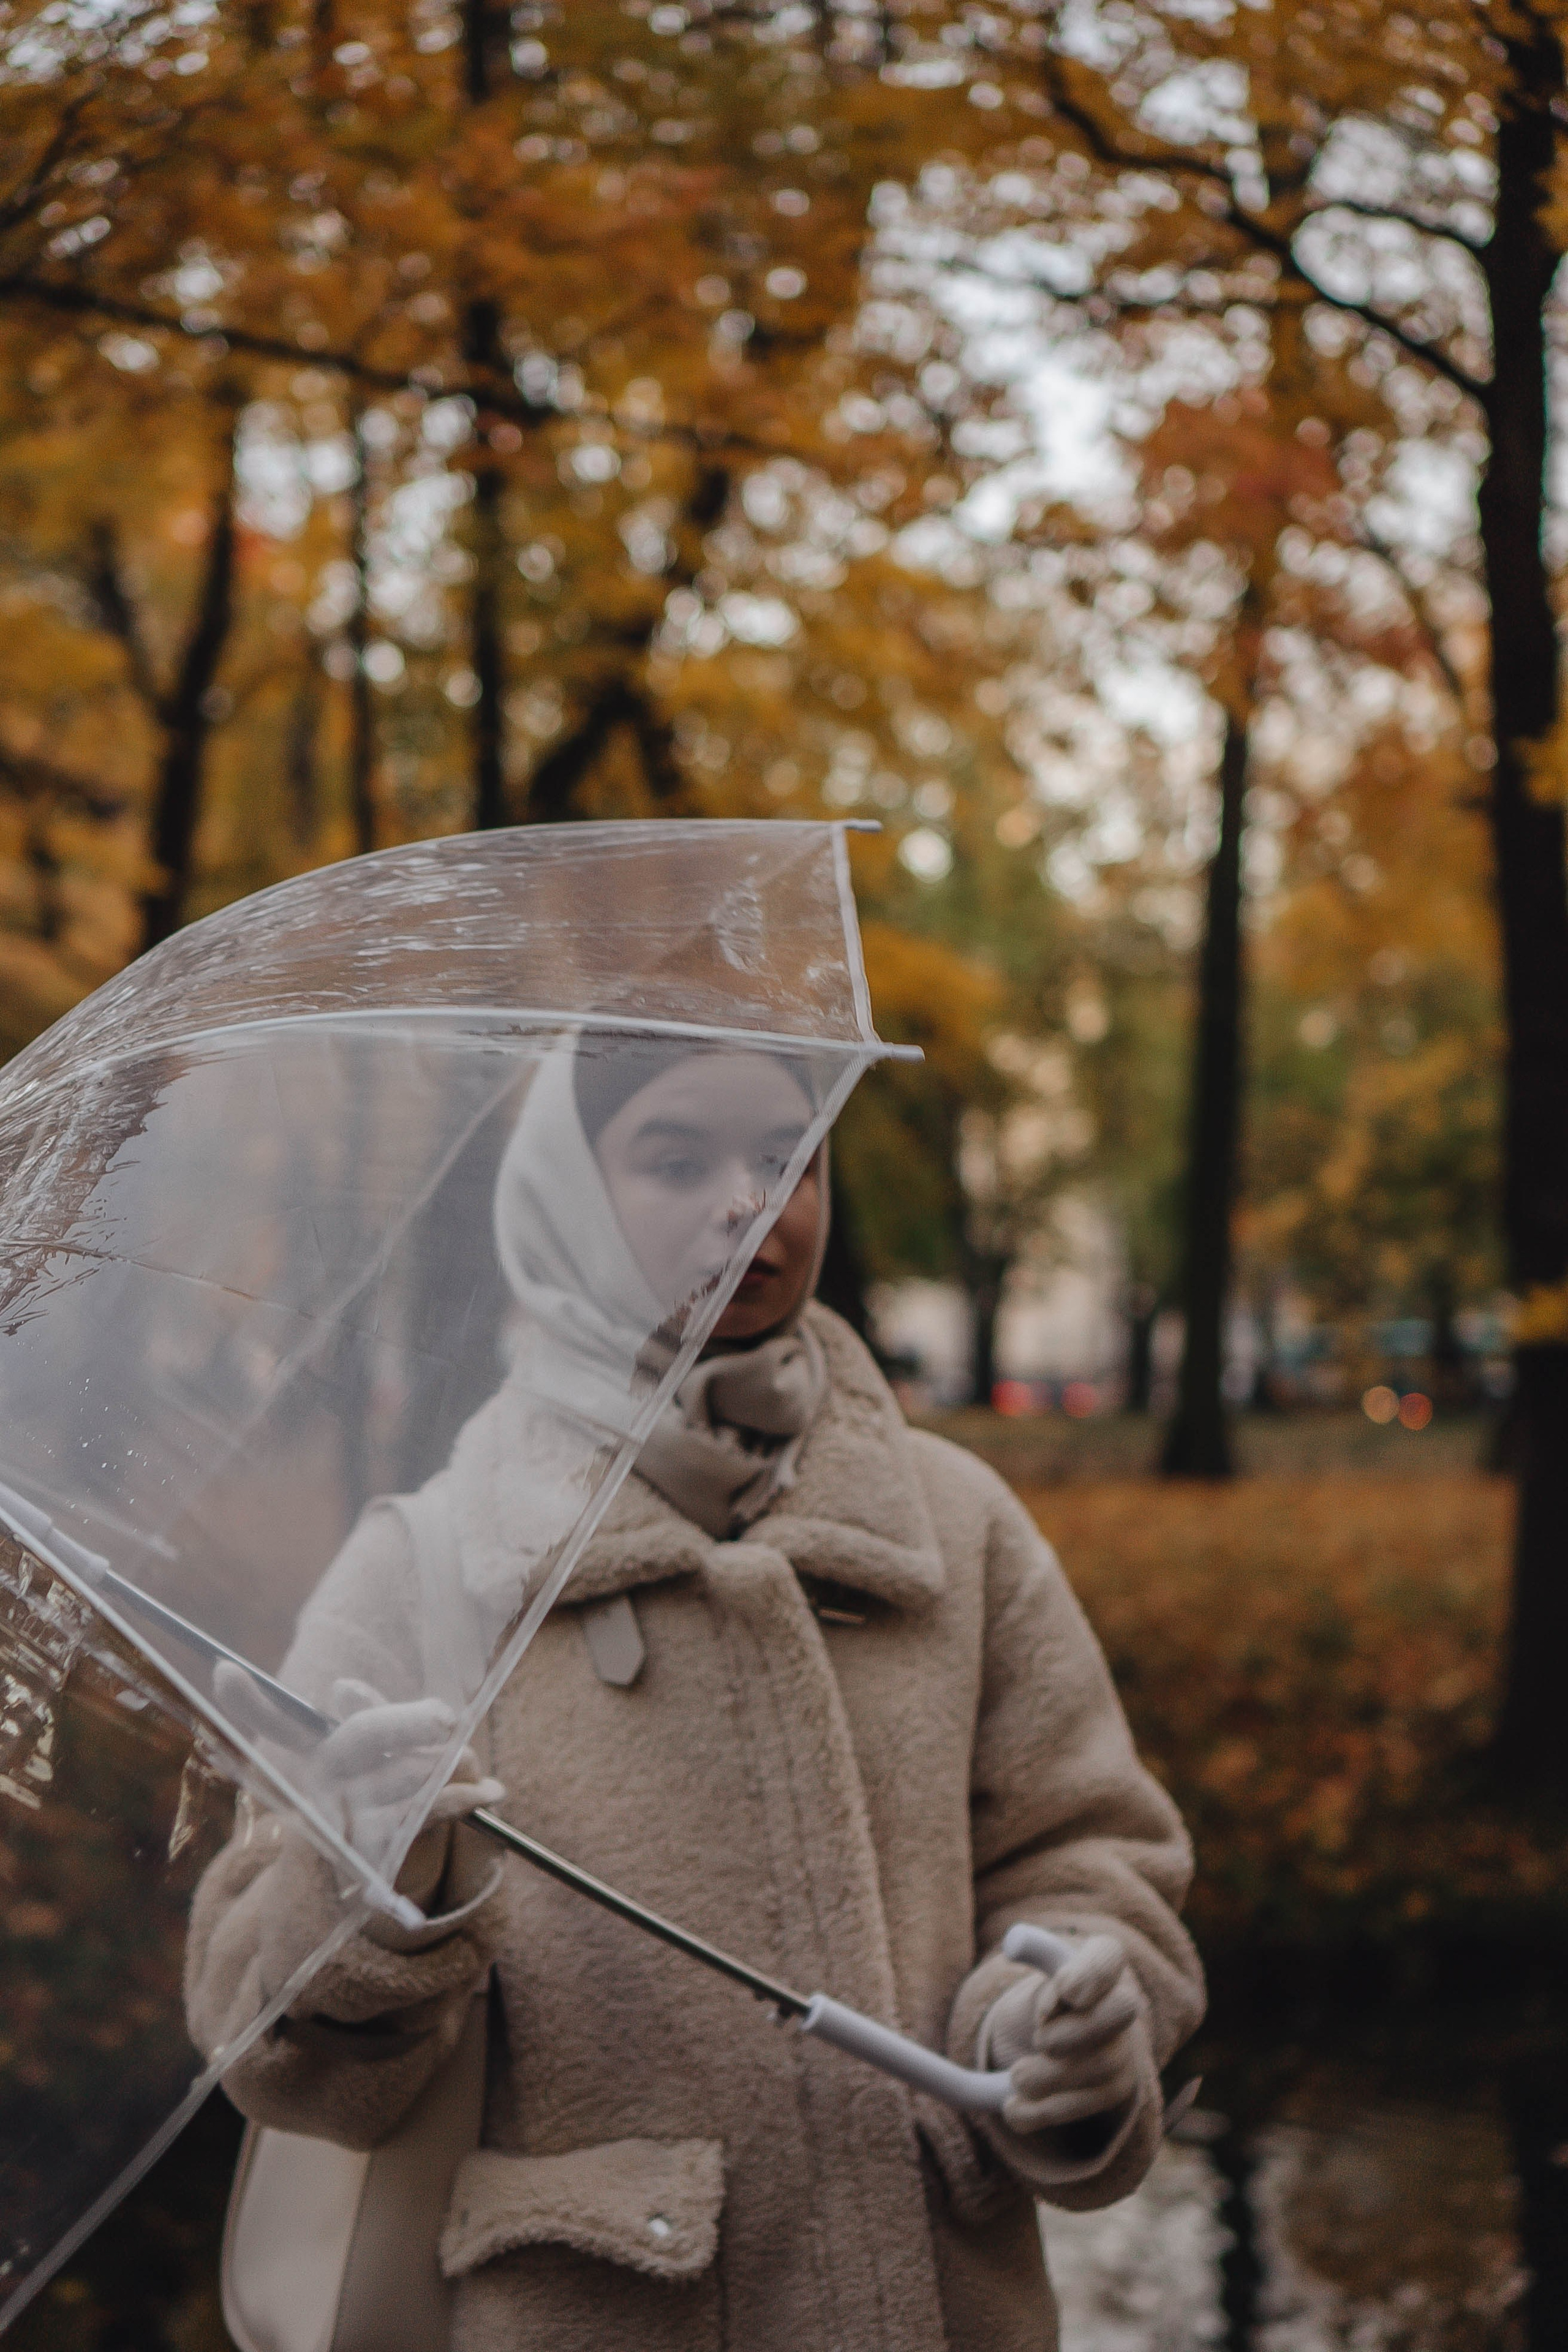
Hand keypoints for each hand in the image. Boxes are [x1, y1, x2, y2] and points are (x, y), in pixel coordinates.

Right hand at [213, 1664, 502, 1861]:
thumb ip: (364, 1714)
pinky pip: (427, 1813)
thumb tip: (342, 1691)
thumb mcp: (367, 1750)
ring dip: (444, 1764)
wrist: (361, 1879)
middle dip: (405, 1722)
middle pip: (360, 1737)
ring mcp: (345, 1820)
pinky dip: (464, 1798)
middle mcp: (320, 1782)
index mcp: (313, 1748)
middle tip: (444, 1717)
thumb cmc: (370, 1791)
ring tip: (464, 1754)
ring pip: (405, 1776)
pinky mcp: (374, 1853)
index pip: (275, 1719)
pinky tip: (490, 1791)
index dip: (248, 1700)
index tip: (224, 1671)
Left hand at [984, 1932, 1147, 2139]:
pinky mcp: (1112, 2091)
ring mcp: (1122, 2050)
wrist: (1067, 2043)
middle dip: (1080, 2029)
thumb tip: (1014, 1941)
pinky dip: (1044, 2112)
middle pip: (1121, 2010)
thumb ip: (1034, 1951)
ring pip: (1102, 2065)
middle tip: (1040, 2040)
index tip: (1066, 1990)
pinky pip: (1085, 2105)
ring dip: (1053, 2076)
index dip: (1091, 1972)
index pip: (1109, 1954)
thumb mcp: (1044, 1967)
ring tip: (1018, 2077)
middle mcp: (1120, 2005)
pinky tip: (1014, 2110)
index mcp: (1102, 1964)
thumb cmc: (1054, 1996)